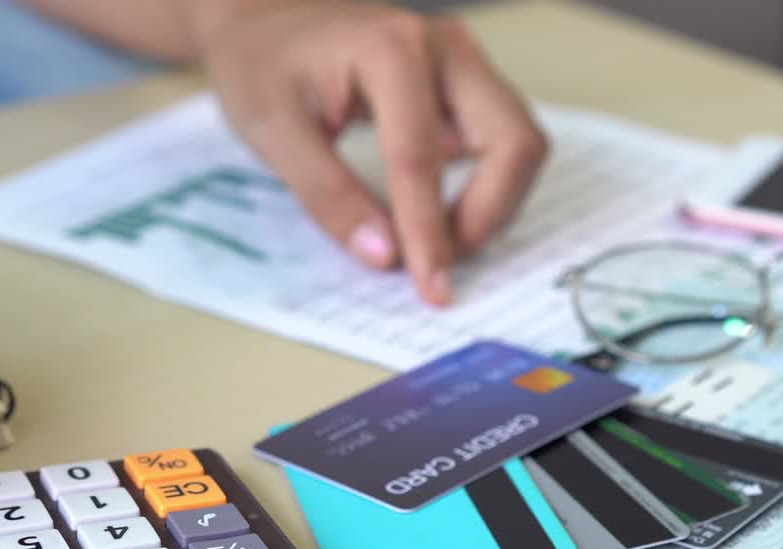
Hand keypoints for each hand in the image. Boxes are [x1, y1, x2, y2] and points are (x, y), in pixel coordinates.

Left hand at [192, 1, 547, 304]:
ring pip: (519, 144)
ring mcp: (462, 63)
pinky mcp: (464, 85)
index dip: (429, 232)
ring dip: (492, 205)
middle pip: (513, 142)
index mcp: (391, 50)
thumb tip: (385, 255)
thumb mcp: (274, 133)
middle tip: (439, 262)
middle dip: (487, 214)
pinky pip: (500, 143)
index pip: (421, 157)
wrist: (265, 20)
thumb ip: (328, 195)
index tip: (432, 287)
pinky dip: (485, 188)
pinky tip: (439, 216)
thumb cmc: (263, 66)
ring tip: (434, 243)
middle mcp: (444, 48)